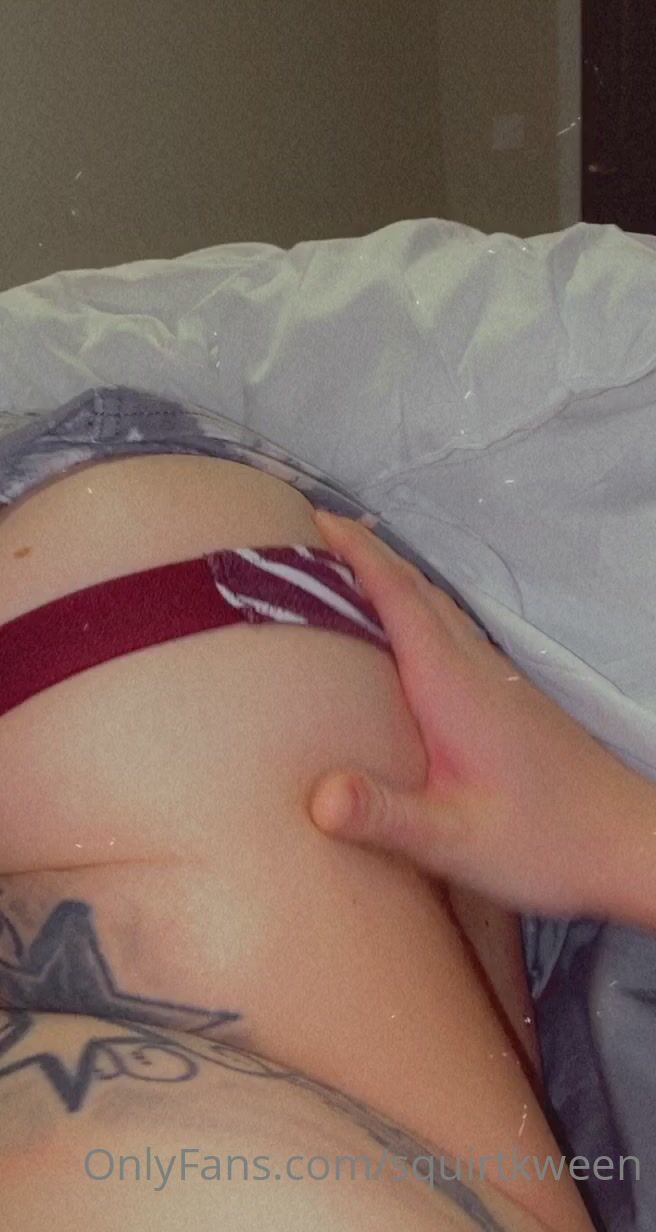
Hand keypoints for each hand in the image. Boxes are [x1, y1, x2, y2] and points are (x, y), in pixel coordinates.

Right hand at [308, 511, 647, 918]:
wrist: (626, 844)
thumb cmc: (545, 842)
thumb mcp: (456, 840)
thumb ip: (388, 816)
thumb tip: (319, 797)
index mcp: (454, 686)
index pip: (400, 598)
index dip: (357, 555)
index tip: (316, 521)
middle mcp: (476, 668)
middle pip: (417, 590)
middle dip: (365, 554)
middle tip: (314, 534)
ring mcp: (495, 680)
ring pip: (436, 607)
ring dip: (391, 578)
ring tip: (345, 570)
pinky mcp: (505, 699)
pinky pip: (450, 631)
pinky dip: (414, 610)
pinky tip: (402, 635)